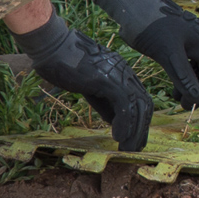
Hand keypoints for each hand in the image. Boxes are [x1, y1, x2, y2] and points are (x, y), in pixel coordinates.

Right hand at [12, 17, 151, 149]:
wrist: (54, 47)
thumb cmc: (68, 65)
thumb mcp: (92, 87)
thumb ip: (106, 102)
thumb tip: (116, 121)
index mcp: (123, 74)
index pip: (142, 100)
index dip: (141, 121)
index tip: (136, 139)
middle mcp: (125, 73)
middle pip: (144, 104)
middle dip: (141, 130)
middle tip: (134, 149)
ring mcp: (117, 75)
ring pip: (137, 106)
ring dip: (134, 131)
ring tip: (127, 148)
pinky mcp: (106, 79)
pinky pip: (123, 104)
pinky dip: (124, 123)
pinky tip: (118, 137)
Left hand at [95, 0, 198, 120]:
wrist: (133, 6)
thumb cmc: (150, 27)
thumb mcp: (166, 53)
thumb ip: (183, 76)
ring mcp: (195, 39)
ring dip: (197, 87)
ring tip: (182, 103)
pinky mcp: (184, 41)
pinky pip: (193, 63)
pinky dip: (188, 78)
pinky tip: (176, 89)